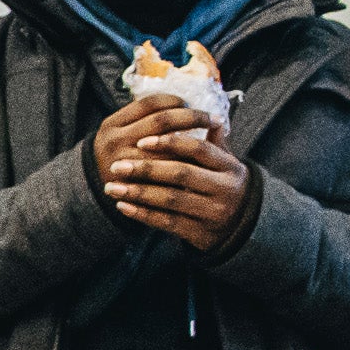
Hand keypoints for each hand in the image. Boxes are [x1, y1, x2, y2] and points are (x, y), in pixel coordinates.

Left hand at [96, 99, 247, 254]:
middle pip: (182, 173)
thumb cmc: (221, 186)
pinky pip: (167, 222)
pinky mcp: (201, 233)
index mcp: (231, 167)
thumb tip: (207, 115)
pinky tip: (122, 206)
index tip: (141, 140)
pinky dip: (143, 214)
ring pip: (172, 199)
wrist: (238, 227)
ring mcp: (214, 212)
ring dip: (138, 193)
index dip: (170, 143)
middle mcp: (226, 189)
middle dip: (146, 168)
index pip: (199, 149)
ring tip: (111, 187)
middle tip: (116, 166)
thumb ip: (213, 143)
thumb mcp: (225, 165)